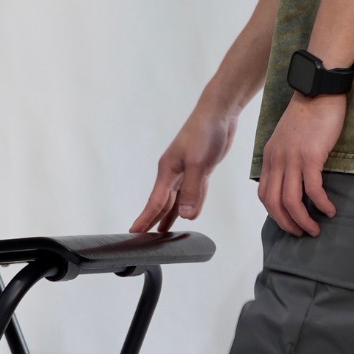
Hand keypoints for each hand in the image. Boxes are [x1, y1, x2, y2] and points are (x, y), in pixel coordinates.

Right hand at [130, 92, 239, 233]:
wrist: (219, 112)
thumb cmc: (205, 131)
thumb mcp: (198, 162)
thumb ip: (192, 189)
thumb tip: (186, 215)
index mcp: (168, 171)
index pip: (155, 202)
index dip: (145, 219)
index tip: (133, 233)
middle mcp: (173, 173)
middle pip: (161, 203)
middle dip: (152, 221)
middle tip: (143, 240)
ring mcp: (186, 171)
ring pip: (174, 200)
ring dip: (167, 216)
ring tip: (159, 233)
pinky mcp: (199, 170)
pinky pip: (189, 193)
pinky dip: (185, 205)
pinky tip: (184, 214)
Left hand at [258, 92, 345, 235]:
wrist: (318, 90)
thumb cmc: (308, 112)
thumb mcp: (287, 137)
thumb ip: (286, 156)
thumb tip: (295, 177)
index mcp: (270, 156)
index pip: (264, 194)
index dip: (275, 213)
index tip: (289, 222)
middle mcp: (277, 160)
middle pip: (274, 203)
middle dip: (287, 223)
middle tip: (302, 233)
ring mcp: (292, 159)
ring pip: (291, 201)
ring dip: (303, 220)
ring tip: (316, 229)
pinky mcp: (311, 156)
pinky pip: (313, 189)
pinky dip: (321, 204)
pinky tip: (331, 210)